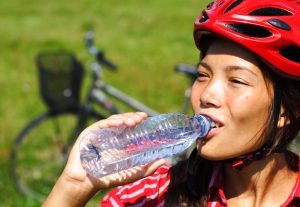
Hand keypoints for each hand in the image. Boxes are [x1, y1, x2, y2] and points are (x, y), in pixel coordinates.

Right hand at [43, 112, 165, 206]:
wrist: (86, 183)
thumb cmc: (107, 177)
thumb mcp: (131, 173)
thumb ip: (146, 168)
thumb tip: (163, 160)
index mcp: (119, 140)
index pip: (129, 126)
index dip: (137, 120)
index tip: (146, 117)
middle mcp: (110, 134)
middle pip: (122, 120)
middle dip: (132, 117)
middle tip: (141, 117)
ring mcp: (99, 133)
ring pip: (112, 120)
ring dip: (123, 118)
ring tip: (133, 121)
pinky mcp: (89, 134)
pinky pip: (100, 125)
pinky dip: (110, 122)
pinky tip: (119, 122)